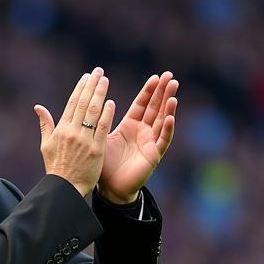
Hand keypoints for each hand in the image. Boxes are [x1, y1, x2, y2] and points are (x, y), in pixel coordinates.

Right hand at [35, 68, 115, 196]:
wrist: (65, 189)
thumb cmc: (55, 168)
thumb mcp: (45, 146)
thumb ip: (45, 124)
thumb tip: (38, 107)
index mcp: (61, 130)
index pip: (72, 103)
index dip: (80, 88)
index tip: (87, 76)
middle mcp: (72, 132)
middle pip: (83, 103)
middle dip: (92, 85)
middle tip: (99, 71)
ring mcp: (85, 140)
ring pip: (93, 112)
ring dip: (100, 94)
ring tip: (105, 81)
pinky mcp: (96, 150)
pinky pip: (102, 128)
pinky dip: (106, 114)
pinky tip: (110, 103)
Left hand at [98, 71, 177, 203]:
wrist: (110, 187)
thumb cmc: (106, 163)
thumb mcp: (101, 137)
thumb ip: (99, 120)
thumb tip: (90, 101)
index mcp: (131, 125)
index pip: (142, 104)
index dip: (149, 91)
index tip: (156, 77)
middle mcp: (143, 131)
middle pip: (155, 108)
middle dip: (163, 92)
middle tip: (170, 76)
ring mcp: (150, 142)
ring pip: (162, 120)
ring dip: (168, 106)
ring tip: (173, 91)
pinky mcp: (154, 155)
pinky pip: (162, 140)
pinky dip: (167, 128)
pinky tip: (170, 117)